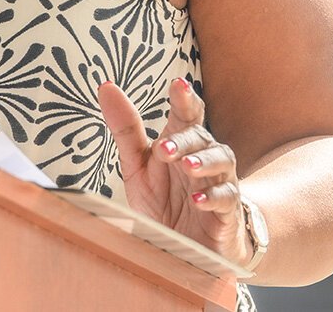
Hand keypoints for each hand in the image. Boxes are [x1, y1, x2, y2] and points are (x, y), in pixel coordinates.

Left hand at [98, 77, 250, 266]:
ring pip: (222, 160)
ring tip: (187, 166)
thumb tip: (105, 88)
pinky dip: (214, 196)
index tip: (177, 84)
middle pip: (201, 136)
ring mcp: (218, 181)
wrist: (189, 247)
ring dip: (205, 161)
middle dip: (184, 140)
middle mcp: (203, 156)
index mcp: (181, 142)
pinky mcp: (227, 210)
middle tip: (164, 149)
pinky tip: (198, 199)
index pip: (187, 113)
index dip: (184, 98)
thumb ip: (125, 129)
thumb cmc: (165, 201)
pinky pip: (227, 197)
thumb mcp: (139, 166)